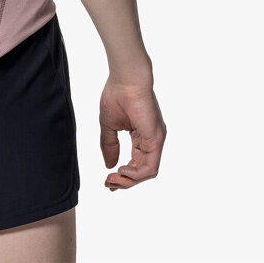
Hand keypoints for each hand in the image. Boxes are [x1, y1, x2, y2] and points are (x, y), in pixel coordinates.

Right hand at [99, 75, 165, 189]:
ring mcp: (156, 140)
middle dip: (124, 181)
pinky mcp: (156, 139)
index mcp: (141, 136)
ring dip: (129, 181)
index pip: (135, 163)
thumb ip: (110, 145)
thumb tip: (109, 165)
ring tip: (113, 179)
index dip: (122, 175)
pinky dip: (136, 174)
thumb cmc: (117, 95)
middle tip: (108, 184)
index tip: (107, 179)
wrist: (125, 78)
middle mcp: (151, 140)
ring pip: (147, 172)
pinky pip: (150, 166)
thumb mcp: (109, 125)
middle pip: (142, 172)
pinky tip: (123, 169)